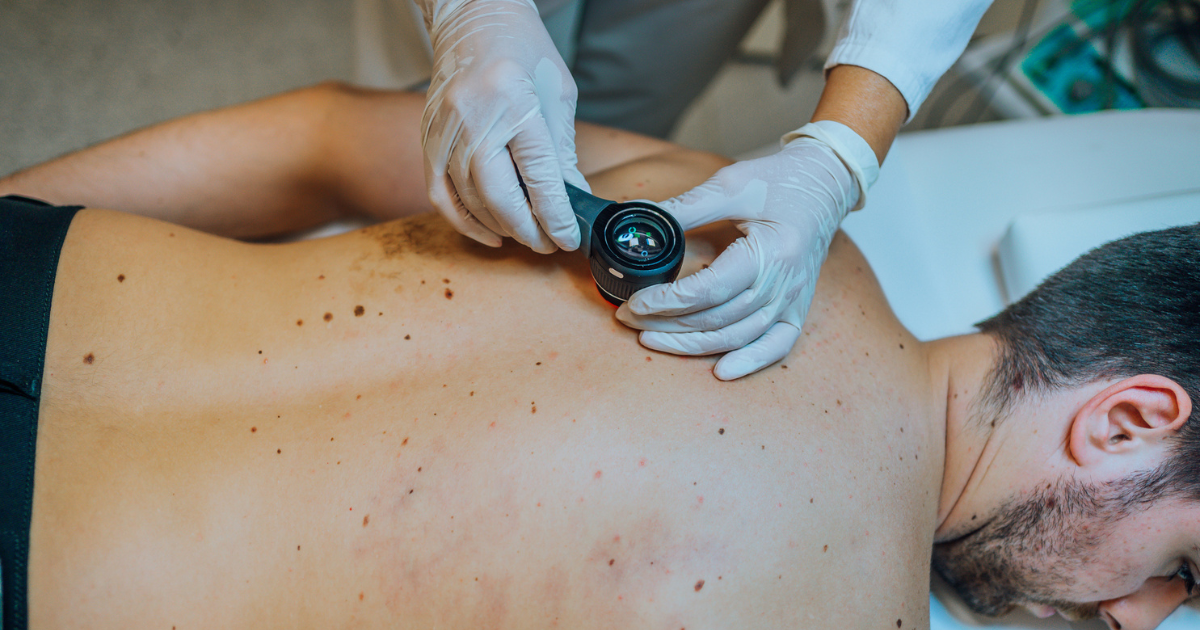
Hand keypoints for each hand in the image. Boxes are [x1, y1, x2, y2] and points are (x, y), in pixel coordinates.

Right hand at [418, 0, 588, 252]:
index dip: (554, 214)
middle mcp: (474, 115)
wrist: (475, 16)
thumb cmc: (524, 50)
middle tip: (545, 244)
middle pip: (497, 193)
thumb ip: (561, 151)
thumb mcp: (557, 94)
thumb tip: (569, 202)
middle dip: (525, 228)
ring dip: (497, 226)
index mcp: (513, 100)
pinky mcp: (428, 134)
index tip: (567, 238)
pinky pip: (438, 191)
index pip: (536, 174)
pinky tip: (487, 233)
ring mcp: (444, 126)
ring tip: (523, 237)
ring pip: (467, 197)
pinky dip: (461, 219)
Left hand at [615, 121, 879, 379]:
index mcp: (770, 250)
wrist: (826, 183)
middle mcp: (784, 282)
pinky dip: (751, 362)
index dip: (668, 302)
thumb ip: (685, 207)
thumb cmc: (780, 181)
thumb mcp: (730, 185)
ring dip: (692, 345)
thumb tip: (639, 214)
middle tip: (629, 320)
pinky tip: (721, 372)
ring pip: (738, 336)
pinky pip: (777, 345)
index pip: (710, 290)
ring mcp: (792, 299)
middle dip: (667, 325)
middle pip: (718, 319)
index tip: (635, 303)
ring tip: (651, 340)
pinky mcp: (796, 307)